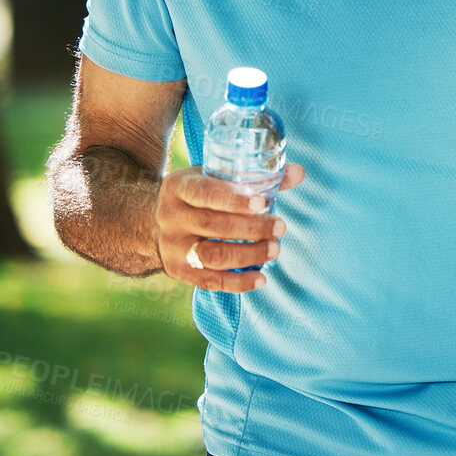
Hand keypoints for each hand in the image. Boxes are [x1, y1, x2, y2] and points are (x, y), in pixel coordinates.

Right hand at [154, 162, 304, 291]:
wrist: (156, 218)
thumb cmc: (200, 193)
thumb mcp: (217, 177)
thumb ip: (257, 176)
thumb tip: (298, 173)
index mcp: (179, 186)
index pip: (205, 192)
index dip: (234, 199)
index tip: (261, 202)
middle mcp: (171, 216)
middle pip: (214, 226)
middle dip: (252, 229)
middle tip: (280, 227)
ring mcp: (172, 246)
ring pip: (212, 256)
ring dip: (249, 255)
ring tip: (275, 249)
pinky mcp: (178, 270)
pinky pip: (209, 281)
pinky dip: (238, 283)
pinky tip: (261, 278)